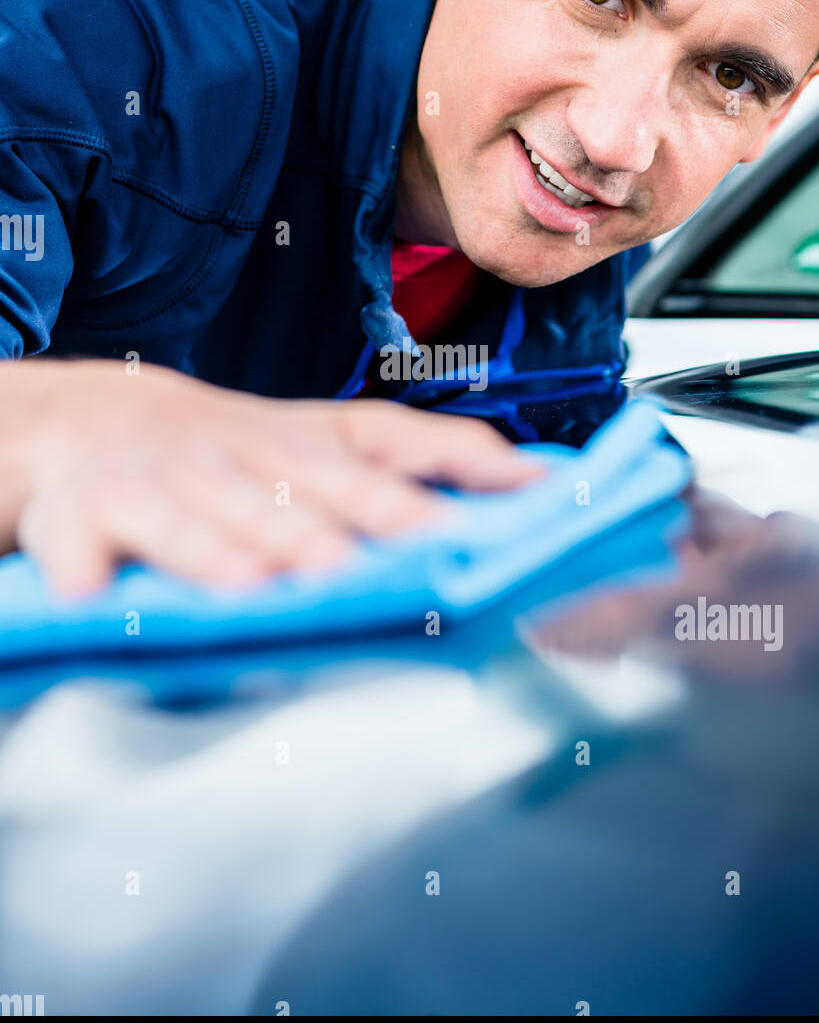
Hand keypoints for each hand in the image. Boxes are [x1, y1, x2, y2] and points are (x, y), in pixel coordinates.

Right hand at [0, 359, 541, 596]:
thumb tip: (539, 485)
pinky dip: (82, 571)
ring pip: (189, 516)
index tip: (504, 501)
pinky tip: (91, 597)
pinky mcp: (74, 516)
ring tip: (253, 585)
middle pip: (290, 488)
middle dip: (339, 521)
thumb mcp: (320, 441)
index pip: (379, 444)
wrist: (84, 424)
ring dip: (219, 549)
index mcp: (297, 440)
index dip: (438, 472)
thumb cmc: (227, 448)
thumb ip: (422, 461)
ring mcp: (151, 482)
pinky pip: (77, 548)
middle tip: (379, 560)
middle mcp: (232, 453)